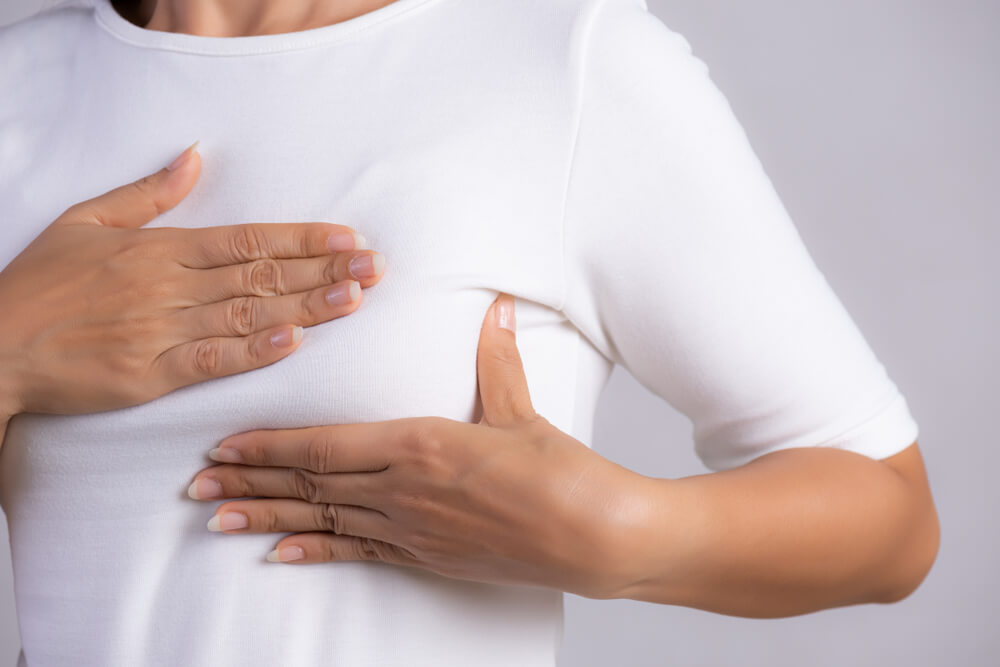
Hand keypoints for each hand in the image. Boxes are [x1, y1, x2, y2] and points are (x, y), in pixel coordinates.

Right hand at [0, 142, 385, 421]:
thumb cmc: (40, 284)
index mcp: (161, 248)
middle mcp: (170, 285)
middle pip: (261, 275)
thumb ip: (149, 193)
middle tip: (374, 268)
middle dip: (323, 270)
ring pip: (248, 314)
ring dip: (306, 306)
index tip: (347, 237)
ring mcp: (162, 330)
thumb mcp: (87, 220)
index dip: (302, 239)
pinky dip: (255, 351)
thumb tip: (194, 156)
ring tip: (354, 298)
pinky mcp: (151, 373)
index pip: (248, 239)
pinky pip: (212, 360)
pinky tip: (295, 342)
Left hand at [188, 293, 654, 598]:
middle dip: (248, 482)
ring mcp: (410, 530)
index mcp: (419, 444)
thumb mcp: (520, 409)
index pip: (323, 445)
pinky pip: (358, 553)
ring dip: (266, 518)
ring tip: (217, 518)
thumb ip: (497, 358)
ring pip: (322, 521)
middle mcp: (402, 490)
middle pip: (309, 484)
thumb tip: (498, 307)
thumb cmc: (561, 473)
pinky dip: (315, 552)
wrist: (594, 537)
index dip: (268, 446)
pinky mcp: (426, 558)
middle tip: (196, 483)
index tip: (226, 444)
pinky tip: (280, 555)